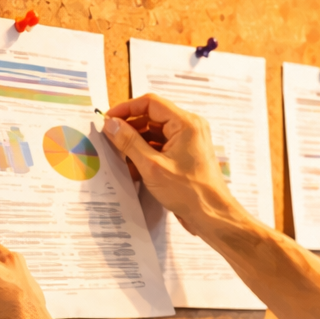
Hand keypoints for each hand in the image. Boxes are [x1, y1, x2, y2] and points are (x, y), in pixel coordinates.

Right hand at [101, 94, 243, 234]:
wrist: (210, 214)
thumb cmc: (189, 192)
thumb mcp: (152, 166)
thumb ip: (129, 142)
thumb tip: (111, 125)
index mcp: (185, 123)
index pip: (150, 103)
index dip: (126, 109)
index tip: (108, 119)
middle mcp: (189, 128)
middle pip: (152, 117)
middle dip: (130, 128)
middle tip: (110, 139)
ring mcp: (188, 141)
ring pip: (155, 134)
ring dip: (136, 143)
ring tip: (120, 156)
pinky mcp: (185, 155)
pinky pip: (161, 147)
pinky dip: (146, 154)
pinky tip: (133, 168)